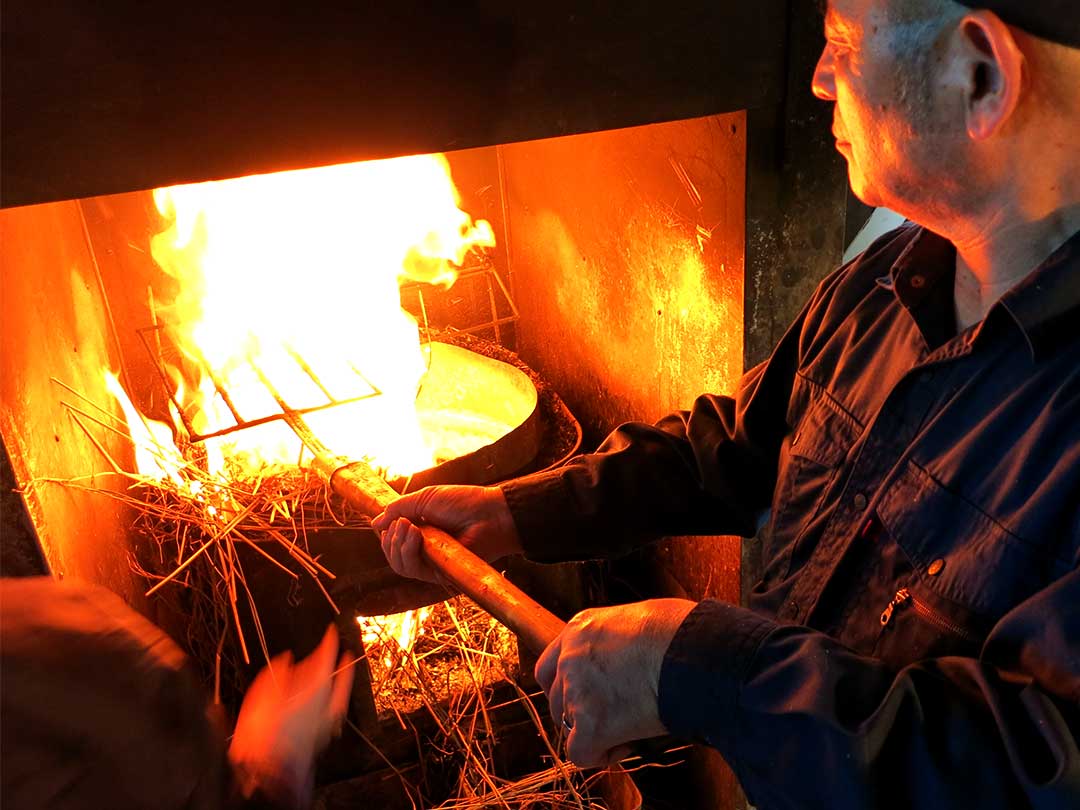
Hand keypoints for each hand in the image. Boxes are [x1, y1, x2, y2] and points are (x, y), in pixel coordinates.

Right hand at [229, 625, 354, 804]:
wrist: (267, 770)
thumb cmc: (265, 730)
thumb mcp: (264, 691)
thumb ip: (279, 671)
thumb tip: (289, 658)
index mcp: (316, 687)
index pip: (328, 656)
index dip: (330, 641)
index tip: (332, 631)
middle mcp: (327, 703)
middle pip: (336, 676)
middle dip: (337, 663)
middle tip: (339, 651)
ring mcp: (325, 721)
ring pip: (335, 694)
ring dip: (334, 681)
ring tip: (329, 674)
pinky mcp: (319, 736)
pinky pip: (329, 711)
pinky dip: (327, 701)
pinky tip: (320, 702)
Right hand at [372, 485, 521, 582]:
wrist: (489, 514)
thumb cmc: (462, 503)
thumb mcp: (424, 499)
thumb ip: (398, 509)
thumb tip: (375, 523)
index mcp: (421, 531)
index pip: (393, 541)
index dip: (386, 534)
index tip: (389, 520)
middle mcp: (425, 549)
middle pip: (393, 555)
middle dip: (389, 540)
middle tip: (401, 523)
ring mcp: (432, 563)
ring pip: (400, 566)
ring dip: (397, 546)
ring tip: (408, 527)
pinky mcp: (439, 574)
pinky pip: (413, 570)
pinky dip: (408, 552)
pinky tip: (415, 535)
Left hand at [535, 598, 696, 767]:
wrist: (697, 650)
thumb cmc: (683, 631)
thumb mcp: (640, 619)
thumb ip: (620, 640)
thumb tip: (632, 656)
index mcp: (581, 628)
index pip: (552, 666)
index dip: (569, 687)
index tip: (593, 696)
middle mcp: (570, 656)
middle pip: (556, 698)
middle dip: (581, 711)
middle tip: (616, 714)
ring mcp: (577, 689)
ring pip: (568, 726)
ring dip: (595, 731)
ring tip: (632, 725)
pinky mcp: (591, 722)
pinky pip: (580, 753)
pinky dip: (601, 754)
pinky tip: (628, 743)